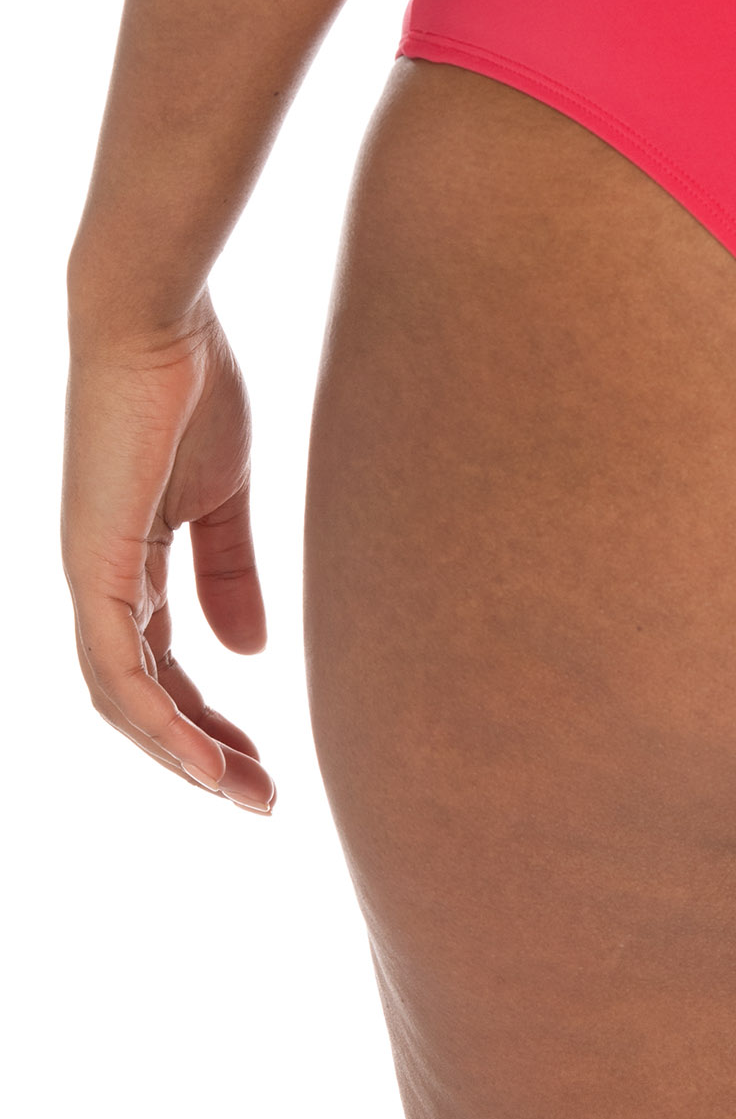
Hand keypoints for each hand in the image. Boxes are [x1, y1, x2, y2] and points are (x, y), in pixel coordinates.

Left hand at [62, 295, 274, 812]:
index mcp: (127, 563)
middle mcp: (96, 580)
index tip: (264, 760)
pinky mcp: (92, 563)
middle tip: (260, 798)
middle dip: (199, 755)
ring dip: (183, 755)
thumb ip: (230, 572)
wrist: (155, 320)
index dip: (210, 719)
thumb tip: (248, 652)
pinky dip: (160, 721)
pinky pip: (119, 668)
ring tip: (245, 793)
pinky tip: (203, 758)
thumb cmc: (192, 388)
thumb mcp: (226, 496)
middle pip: (140, 698)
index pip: (162, 666)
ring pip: (124, 699)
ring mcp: (88, 575)